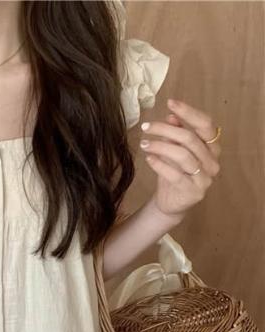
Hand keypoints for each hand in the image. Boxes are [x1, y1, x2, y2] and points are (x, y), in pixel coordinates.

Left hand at [139, 98, 221, 218]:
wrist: (171, 204)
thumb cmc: (174, 173)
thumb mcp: (174, 151)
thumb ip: (176, 134)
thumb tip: (171, 115)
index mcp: (212, 147)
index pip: (205, 124)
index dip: (188, 112)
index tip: (170, 103)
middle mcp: (212, 161)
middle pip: (190, 139)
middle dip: (165, 130)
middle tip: (146, 127)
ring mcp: (205, 178)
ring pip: (182, 155)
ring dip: (160, 146)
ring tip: (144, 143)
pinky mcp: (193, 192)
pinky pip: (175, 174)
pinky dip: (159, 164)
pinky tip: (148, 159)